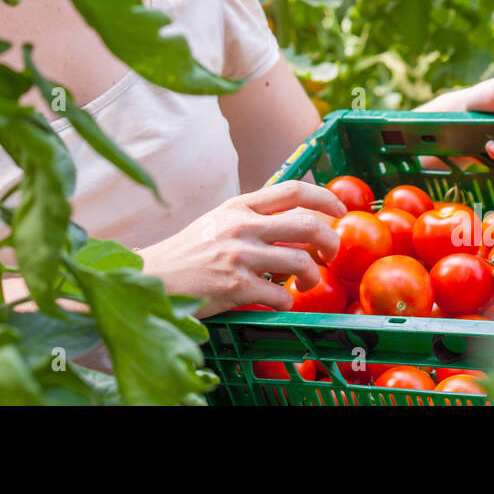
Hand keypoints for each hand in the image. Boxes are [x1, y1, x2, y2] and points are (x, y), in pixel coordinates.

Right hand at [137, 182, 346, 317]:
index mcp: (239, 206)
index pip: (293, 190)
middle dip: (331, 241)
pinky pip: (279, 295)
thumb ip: (252, 219)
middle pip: (307, 224)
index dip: (325, 198)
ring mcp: (239, 256)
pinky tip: (277, 303)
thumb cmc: (187, 254)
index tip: (341, 211)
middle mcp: (241, 226)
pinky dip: (286, 302)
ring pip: (300, 262)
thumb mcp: (218, 222)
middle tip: (331, 255)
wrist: (152, 279)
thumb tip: (295, 223)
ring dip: (311, 277)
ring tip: (305, 285)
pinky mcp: (235, 287)